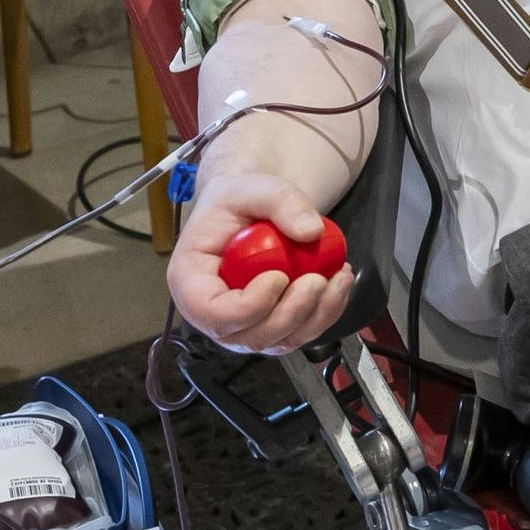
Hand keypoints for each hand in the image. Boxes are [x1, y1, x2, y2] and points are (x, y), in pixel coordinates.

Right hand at [164, 125, 359, 353]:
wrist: (249, 212)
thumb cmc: (238, 202)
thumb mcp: (253, 187)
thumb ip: (281, 200)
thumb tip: (312, 231)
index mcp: (191, 281)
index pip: (211, 312)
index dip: (248, 306)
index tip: (279, 276)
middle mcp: (212, 313)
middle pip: (250, 336)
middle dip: (291, 314)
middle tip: (318, 280)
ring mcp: (242, 325)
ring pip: (279, 342)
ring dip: (315, 317)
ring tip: (338, 279)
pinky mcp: (270, 327)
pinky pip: (299, 334)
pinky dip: (324, 314)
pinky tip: (338, 283)